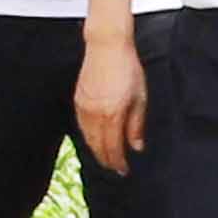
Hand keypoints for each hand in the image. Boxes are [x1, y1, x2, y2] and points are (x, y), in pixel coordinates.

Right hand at [73, 34, 148, 169]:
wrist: (106, 47)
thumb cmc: (127, 68)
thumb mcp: (140, 97)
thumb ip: (136, 125)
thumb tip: (136, 146)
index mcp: (112, 114)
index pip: (113, 147)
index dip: (118, 162)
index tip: (124, 170)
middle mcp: (95, 114)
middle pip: (98, 146)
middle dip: (106, 160)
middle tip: (115, 168)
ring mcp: (84, 107)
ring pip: (87, 137)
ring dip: (96, 150)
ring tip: (105, 157)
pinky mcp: (78, 100)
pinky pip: (81, 125)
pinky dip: (88, 136)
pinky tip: (94, 138)